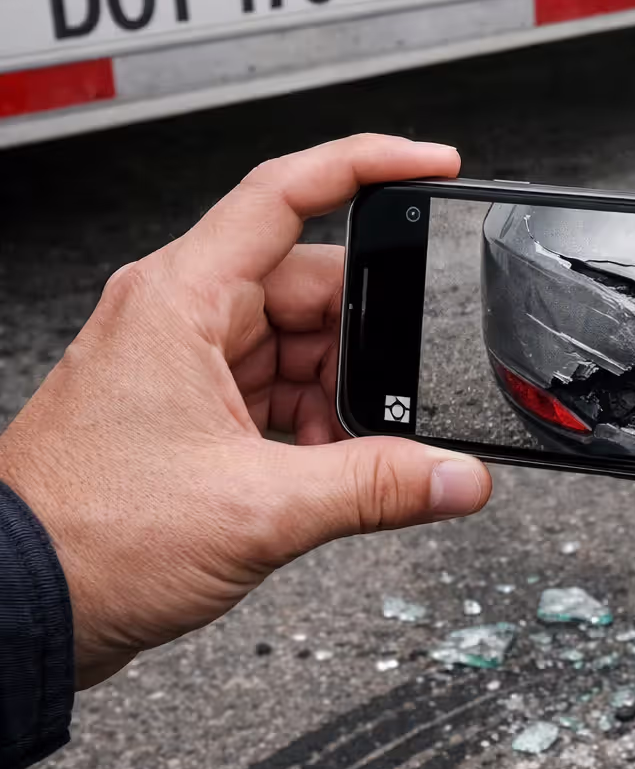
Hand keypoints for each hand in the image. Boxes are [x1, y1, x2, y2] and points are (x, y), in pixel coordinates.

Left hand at [0, 135, 491, 687]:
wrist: (20, 605)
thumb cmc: (87, 537)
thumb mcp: (259, 509)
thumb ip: (376, 486)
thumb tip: (457, 476)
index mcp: (183, 299)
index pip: (288, 192)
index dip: (368, 165)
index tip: (429, 164)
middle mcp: (180, 317)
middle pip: (311, 287)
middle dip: (366, 344)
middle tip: (400, 394)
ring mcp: (183, 362)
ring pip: (299, 345)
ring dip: (339, 396)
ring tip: (351, 453)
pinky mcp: (188, 408)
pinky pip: (277, 388)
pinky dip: (314, 423)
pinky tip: (325, 468)